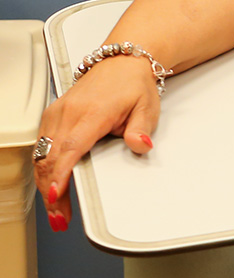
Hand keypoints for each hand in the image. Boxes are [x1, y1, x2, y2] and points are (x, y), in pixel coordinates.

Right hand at [33, 56, 160, 231]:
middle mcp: (69, 112)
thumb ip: (141, 129)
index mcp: (92, 112)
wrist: (123, 61)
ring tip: (55, 208)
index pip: (71, 148)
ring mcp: (57, 113)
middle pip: (50, 158)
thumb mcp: (147, 107)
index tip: (56, 194)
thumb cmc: (133, 83)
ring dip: (44, 183)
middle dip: (51, 191)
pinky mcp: (53, 115)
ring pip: (41, 155)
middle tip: (60, 216)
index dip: (61, 174)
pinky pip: (41, 146)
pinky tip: (49, 184)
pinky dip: (43, 168)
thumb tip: (141, 145)